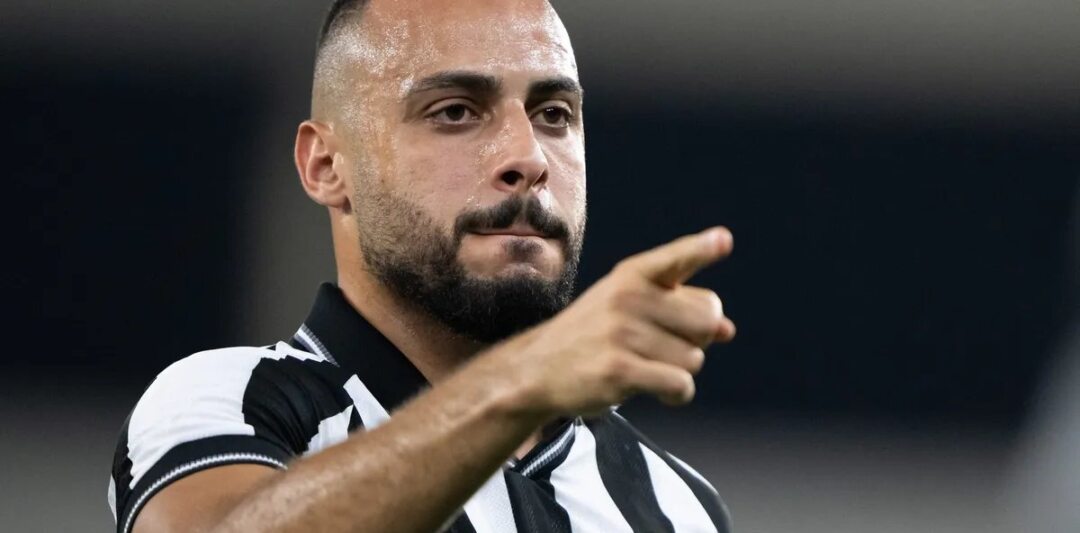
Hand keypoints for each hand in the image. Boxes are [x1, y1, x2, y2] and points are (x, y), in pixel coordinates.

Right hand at [495, 227, 735, 416]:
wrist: (539, 368)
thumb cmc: (594, 335)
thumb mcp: (629, 306)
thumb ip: (680, 309)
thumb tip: (728, 331)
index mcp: (633, 275)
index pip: (675, 258)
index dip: (702, 248)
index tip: (724, 240)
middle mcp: (627, 297)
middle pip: (707, 322)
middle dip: (695, 341)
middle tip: (660, 345)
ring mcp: (622, 333)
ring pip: (695, 359)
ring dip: (678, 370)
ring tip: (644, 366)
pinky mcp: (619, 370)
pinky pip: (680, 385)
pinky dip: (676, 394)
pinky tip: (654, 390)